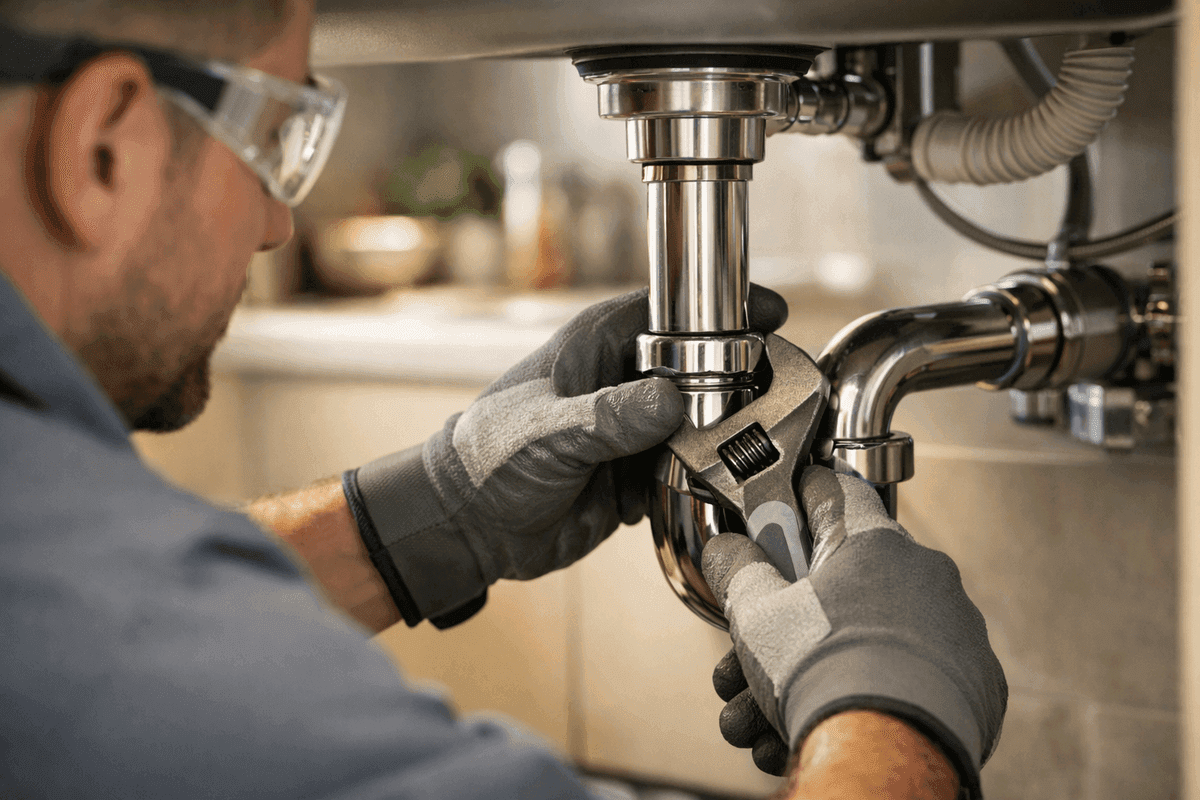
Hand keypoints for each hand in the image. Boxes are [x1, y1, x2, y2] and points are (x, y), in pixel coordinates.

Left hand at [345, 285, 788, 626]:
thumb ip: (607, 418)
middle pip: (704, 365)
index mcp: (599, 344)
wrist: (469, 525)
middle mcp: (624, 379)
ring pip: (704, 419)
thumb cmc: (488, 458)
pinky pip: (691, 467)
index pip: (674, 309)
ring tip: (761, 448)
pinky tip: (728, 485)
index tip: (772, 315)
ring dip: (729, 435)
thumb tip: (669, 404)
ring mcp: (636, 427)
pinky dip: (708, 477)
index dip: (724, 308)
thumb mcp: (547, 433)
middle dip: (740, 380)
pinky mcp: (640, 472)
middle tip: (777, 399)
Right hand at [701, 466, 1006, 798]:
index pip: (834, 493)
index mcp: (875, 544)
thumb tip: (727, 549)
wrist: (888, 751)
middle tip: (748, 662)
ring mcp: (954, 633)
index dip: (798, 502)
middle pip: (840, 589)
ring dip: (809, 676)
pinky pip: (906, 681)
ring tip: (759, 720)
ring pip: (866, 643)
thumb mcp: (755, 614)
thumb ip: (737, 569)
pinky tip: (813, 732)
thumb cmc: (826, 674)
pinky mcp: (972, 687)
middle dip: (785, 630)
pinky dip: (864, 701)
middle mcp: (924, 577)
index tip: (778, 518)